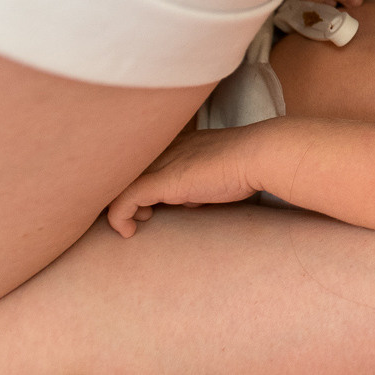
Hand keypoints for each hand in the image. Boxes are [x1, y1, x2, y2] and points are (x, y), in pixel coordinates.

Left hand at [104, 126, 270, 236]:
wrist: (259, 155)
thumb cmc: (245, 165)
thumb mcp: (214, 174)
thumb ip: (195, 183)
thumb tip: (186, 200)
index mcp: (176, 143)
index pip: (140, 161)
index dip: (135, 183)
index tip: (145, 206)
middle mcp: (162, 149)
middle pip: (121, 171)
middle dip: (122, 195)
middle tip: (135, 215)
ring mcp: (160, 163)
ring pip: (116, 184)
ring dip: (119, 207)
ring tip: (136, 222)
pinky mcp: (161, 180)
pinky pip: (123, 200)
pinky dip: (119, 218)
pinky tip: (129, 231)